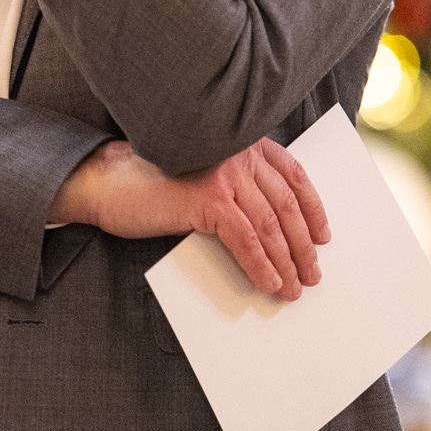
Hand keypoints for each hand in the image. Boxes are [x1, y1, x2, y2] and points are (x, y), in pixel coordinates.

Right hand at [51, 135, 329, 299]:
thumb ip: (237, 188)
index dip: (313, 209)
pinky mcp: (208, 198)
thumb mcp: (205, 176)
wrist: (108, 182)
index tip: (322, 237)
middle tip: (312, 274)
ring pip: (270, 226)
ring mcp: (224, 173)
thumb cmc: (152, 183)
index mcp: (241, 143)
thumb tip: (276, 232)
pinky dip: (262, 265)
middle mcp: (238, 153)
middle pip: (286, 205)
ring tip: (293, 287)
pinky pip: (247, 240)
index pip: (294, 176)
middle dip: (303, 246)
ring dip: (287, 262)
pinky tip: (268, 282)